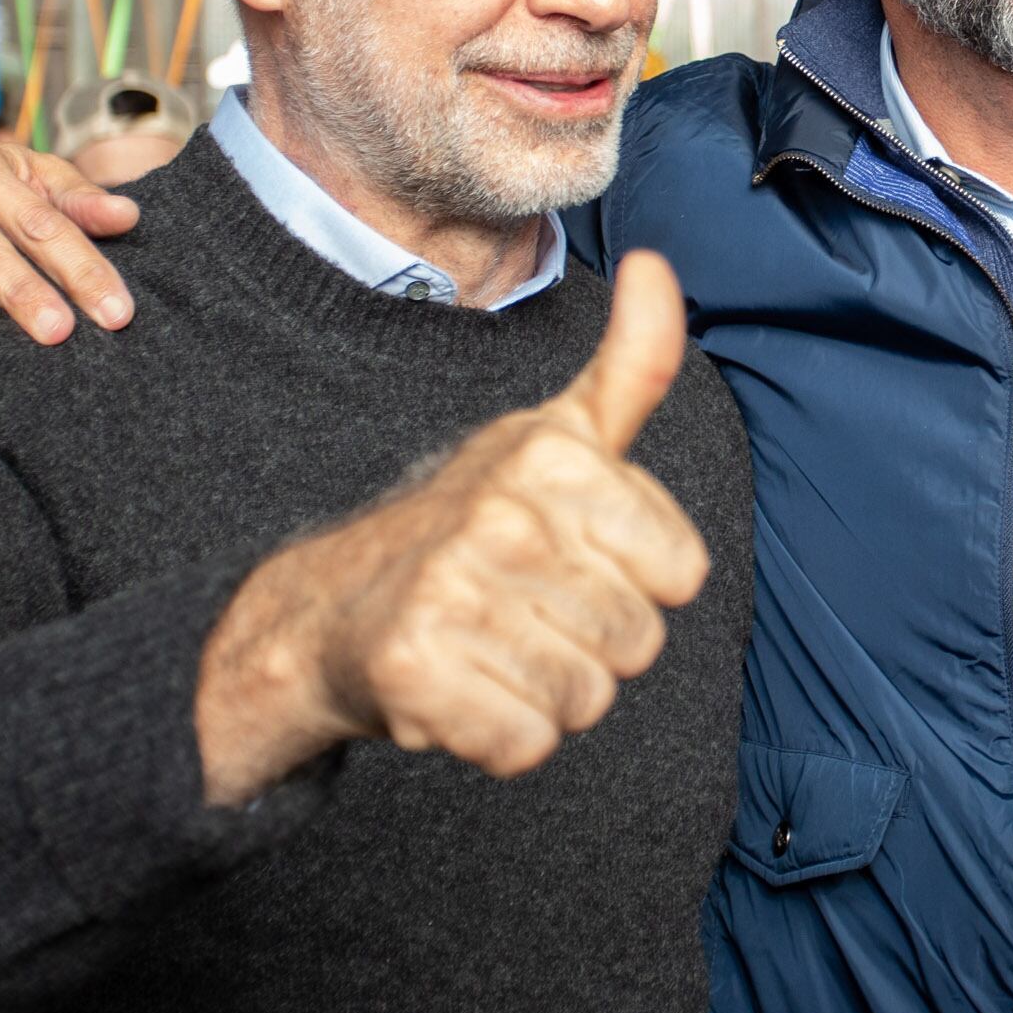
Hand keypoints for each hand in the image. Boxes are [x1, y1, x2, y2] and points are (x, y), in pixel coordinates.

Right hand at [192, 251, 710, 803]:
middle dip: (591, 644)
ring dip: (546, 693)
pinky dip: (500, 739)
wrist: (329, 608)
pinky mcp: (414, 671)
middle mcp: (503, 514)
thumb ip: (630, 367)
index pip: (682, 572)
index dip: (634, 580)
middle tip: (523, 609)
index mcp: (553, 454)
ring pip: (587, 699)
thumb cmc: (472, 525)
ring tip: (491, 646)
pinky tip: (460, 692)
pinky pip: (526, 746)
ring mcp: (453, 590)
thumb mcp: (559, 435)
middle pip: (637, 642)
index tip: (572, 557)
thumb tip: (662, 267)